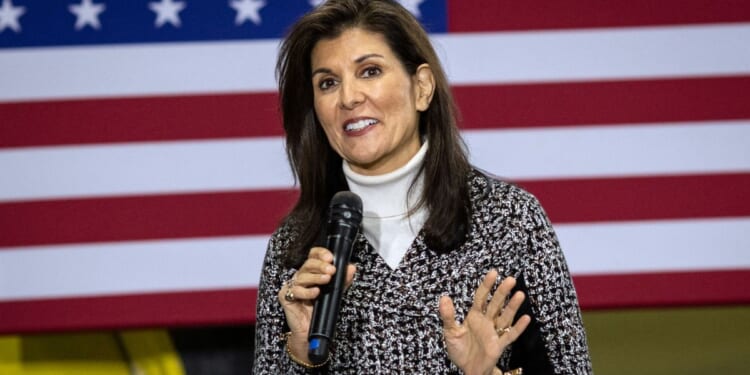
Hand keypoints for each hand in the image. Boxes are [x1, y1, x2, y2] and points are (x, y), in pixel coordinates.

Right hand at [277, 246, 355, 360]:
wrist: (311, 331)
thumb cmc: (321, 310)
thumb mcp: (335, 292)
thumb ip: (342, 280)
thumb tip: (351, 267)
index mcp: (311, 272)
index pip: (313, 256)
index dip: (320, 254)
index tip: (331, 257)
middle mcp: (301, 276)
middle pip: (308, 264)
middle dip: (320, 265)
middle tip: (332, 270)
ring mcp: (292, 286)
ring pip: (302, 276)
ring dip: (316, 277)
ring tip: (327, 279)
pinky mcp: (285, 297)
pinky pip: (295, 291)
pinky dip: (306, 292)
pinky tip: (315, 292)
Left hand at [439, 270, 530, 374]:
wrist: (467, 369)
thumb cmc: (459, 349)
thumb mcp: (450, 332)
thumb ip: (447, 316)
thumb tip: (444, 298)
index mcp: (474, 316)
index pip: (481, 297)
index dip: (487, 285)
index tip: (494, 272)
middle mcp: (486, 321)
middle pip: (495, 304)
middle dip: (502, 292)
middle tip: (511, 279)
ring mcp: (494, 333)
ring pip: (505, 317)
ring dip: (512, 307)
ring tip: (520, 295)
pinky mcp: (498, 345)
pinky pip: (509, 336)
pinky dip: (518, 328)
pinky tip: (526, 318)